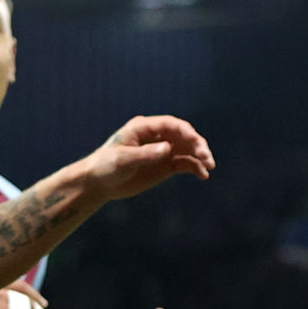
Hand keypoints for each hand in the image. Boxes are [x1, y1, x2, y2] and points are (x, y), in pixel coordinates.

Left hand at [83, 115, 214, 200]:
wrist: (98, 183)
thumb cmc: (105, 167)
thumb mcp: (123, 161)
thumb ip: (145, 154)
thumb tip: (168, 148)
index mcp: (143, 127)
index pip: (171, 125)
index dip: (186, 132)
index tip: (196, 144)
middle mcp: (156, 136)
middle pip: (183, 135)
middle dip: (197, 144)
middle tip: (207, 158)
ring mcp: (162, 150)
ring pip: (187, 149)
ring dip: (200, 156)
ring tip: (209, 167)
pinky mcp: (165, 164)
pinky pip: (185, 163)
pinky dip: (195, 167)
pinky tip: (203, 175)